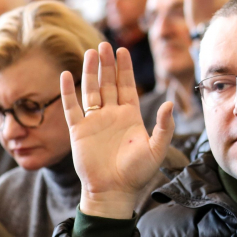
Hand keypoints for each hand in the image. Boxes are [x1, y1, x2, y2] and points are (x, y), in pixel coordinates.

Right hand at [62, 43, 174, 218]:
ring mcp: (94, 122)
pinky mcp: (78, 131)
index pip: (127, 86)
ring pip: (91, 90)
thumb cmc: (137, 173)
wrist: (113, 192)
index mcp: (130, 116)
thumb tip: (170, 104)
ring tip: (90, 53)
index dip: (124, 69)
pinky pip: (72, 107)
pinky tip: (66, 75)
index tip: (122, 50)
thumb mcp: (157, 149)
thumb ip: (164, 126)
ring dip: (90, 72)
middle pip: (108, 83)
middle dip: (107, 64)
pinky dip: (68, 92)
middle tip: (104, 44)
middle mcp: (111, 115)